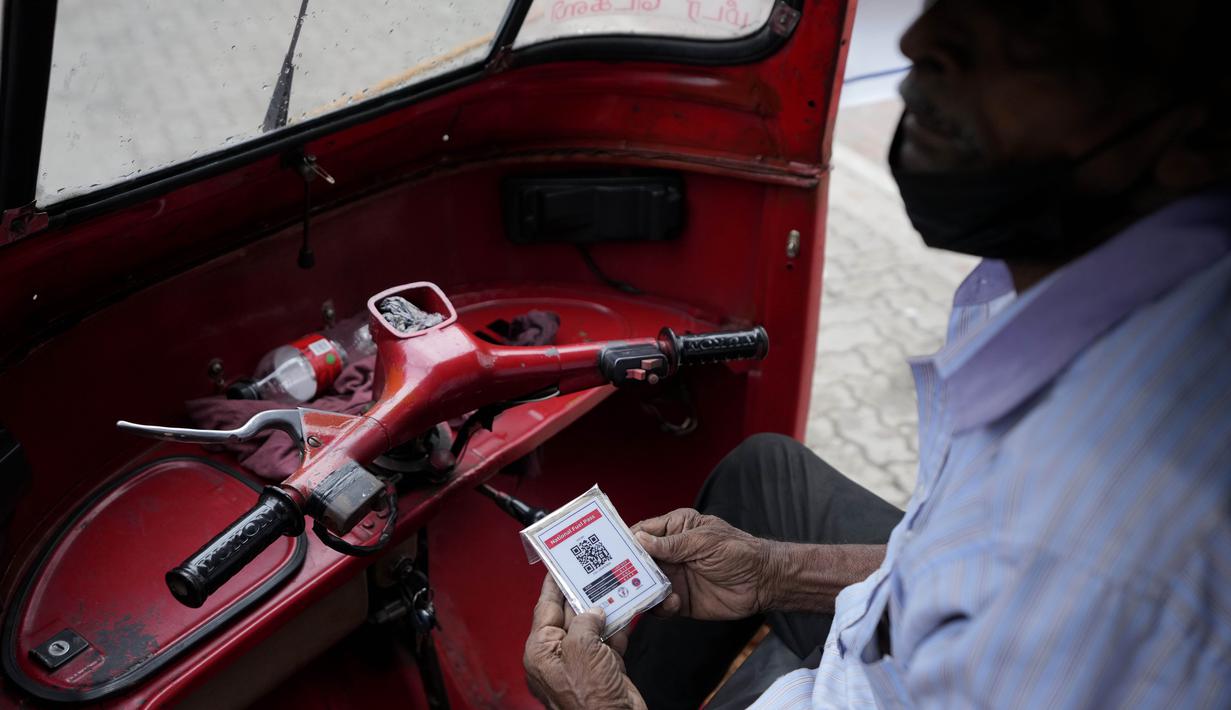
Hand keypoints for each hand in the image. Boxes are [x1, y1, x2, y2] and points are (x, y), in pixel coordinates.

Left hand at [523, 575, 644, 709]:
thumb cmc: (589, 700)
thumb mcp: (582, 649)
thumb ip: (584, 622)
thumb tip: (592, 611)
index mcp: (541, 651)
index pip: (545, 607)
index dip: (553, 583)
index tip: (559, 562)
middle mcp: (558, 656)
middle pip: (569, 614)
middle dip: (583, 592)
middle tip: (593, 569)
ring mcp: (581, 663)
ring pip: (591, 626)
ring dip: (605, 607)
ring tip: (614, 584)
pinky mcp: (602, 669)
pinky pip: (608, 640)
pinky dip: (618, 625)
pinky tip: (627, 609)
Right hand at [632, 508, 775, 620]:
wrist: (763, 582)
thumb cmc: (738, 551)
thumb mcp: (704, 541)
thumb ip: (671, 544)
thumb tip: (638, 540)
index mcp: (675, 529)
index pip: (642, 531)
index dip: (625, 539)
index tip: (609, 548)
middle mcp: (670, 553)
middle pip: (637, 560)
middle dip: (627, 568)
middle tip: (618, 575)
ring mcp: (673, 577)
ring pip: (643, 584)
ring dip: (642, 589)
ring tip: (647, 592)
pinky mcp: (679, 600)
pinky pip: (659, 606)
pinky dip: (660, 606)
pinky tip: (673, 602)